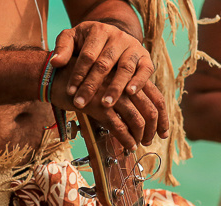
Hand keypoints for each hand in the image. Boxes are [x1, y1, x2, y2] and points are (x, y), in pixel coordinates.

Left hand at [50, 21, 154, 108]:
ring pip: (125, 67)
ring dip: (115, 87)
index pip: (87, 55)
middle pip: (104, 63)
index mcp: (99, 30)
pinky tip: (130, 93)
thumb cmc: (88, 41)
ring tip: (105, 104)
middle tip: (80, 103)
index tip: (70, 92)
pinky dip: (139, 81)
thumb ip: (63, 48)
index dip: (78, 74)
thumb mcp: (73, 38)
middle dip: (91, 85)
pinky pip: (145, 69)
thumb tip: (55, 62)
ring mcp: (133, 46)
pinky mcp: (145, 56)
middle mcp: (118, 36)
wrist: (112, 34)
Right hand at [50, 60, 167, 149]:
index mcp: (129, 76)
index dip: (163, 116)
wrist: (56, 75)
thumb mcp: (106, 82)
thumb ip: (121, 93)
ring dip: (141, 135)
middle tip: (151, 140)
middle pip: (151, 109)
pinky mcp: (99, 105)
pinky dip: (126, 138)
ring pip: (137, 119)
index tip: (164, 132)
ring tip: (139, 143)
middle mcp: (124, 83)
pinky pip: (119, 126)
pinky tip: (128, 145)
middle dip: (155, 128)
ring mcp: (112, 94)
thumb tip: (134, 115)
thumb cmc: (81, 80)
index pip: (156, 96)